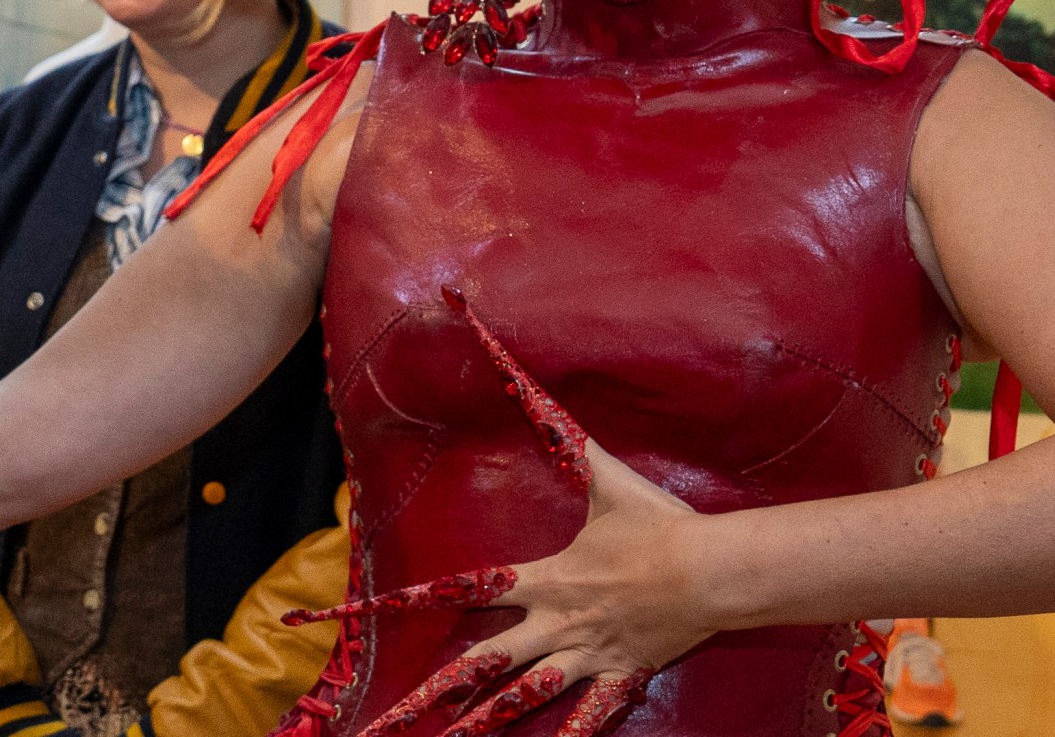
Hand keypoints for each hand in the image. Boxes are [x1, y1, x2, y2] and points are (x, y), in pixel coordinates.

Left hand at [286, 289, 715, 736]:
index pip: (453, 590)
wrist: (712, 569)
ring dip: (476, 731)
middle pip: (475, 667)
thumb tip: (509, 354)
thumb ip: (556, 421)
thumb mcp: (600, 470)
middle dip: (423, 698)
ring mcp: (581, 657)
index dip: (393, 602)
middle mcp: (550, 624)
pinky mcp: (617, 678)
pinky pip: (587, 721)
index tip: (342, 615)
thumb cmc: (656, 520)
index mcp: (538, 580)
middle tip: (377, 725)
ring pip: (519, 703)